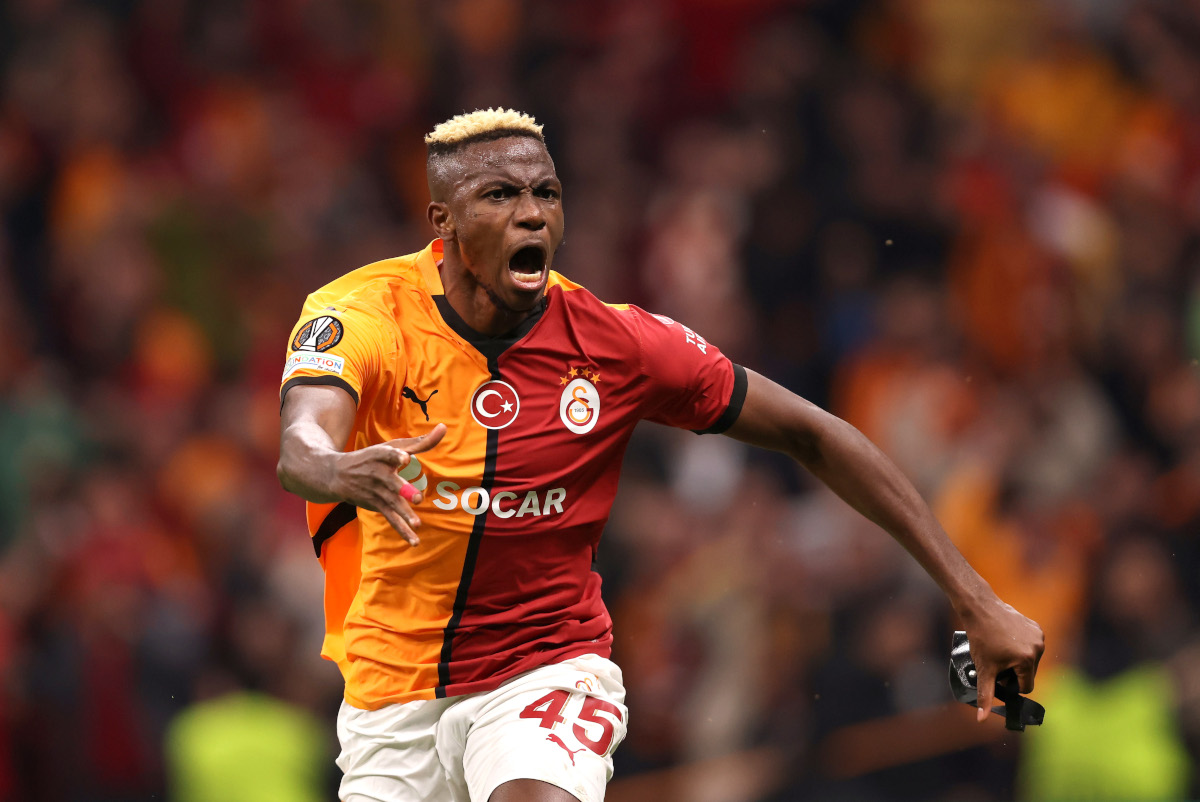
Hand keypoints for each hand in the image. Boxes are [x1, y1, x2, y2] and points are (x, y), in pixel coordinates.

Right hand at [330, 423, 446, 545]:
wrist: (337, 474)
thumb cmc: (373, 457)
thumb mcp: (393, 446)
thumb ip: (420, 442)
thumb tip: (443, 427)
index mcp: (381, 456)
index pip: (387, 454)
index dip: (395, 456)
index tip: (405, 458)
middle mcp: (377, 474)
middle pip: (391, 483)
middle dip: (403, 490)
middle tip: (417, 498)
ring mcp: (376, 491)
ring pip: (391, 504)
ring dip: (404, 515)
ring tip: (417, 524)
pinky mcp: (376, 505)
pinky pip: (391, 518)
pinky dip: (402, 530)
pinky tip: (415, 541)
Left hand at [960, 595, 1044, 721]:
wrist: (980, 608)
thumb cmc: (981, 638)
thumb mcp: (983, 669)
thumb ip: (986, 694)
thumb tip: (982, 719)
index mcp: (1027, 660)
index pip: (1026, 686)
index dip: (1010, 684)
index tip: (997, 674)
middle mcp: (1038, 648)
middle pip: (1028, 673)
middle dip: (1014, 672)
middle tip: (996, 660)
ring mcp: (1038, 636)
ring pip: (1030, 660)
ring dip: (1017, 659)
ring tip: (1000, 648)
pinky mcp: (1035, 627)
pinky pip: (1030, 645)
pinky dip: (1020, 646)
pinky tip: (1005, 638)